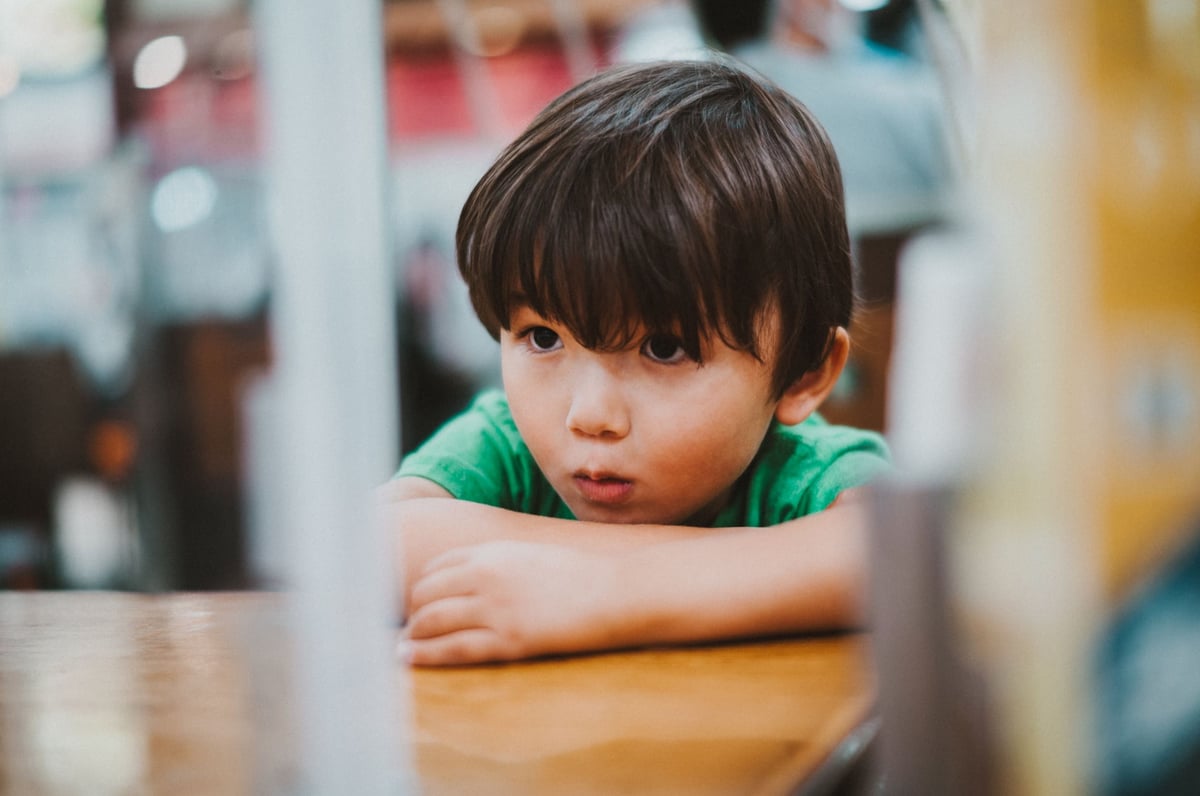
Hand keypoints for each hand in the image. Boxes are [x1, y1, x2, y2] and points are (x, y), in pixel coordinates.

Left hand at [401, 541, 624, 665]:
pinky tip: (410, 660)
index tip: (415, 602)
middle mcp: (486, 575)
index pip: (437, 567)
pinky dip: (425, 655)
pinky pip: (453, 649)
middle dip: (411, 611)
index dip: (421, 586)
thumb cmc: (580, 576)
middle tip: (406, 629)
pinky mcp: (508, 639)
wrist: (615, 592)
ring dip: (412, 636)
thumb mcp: (533, 556)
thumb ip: (501, 564)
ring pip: (432, 621)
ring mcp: (495, 608)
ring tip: (403, 649)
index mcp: (492, 552)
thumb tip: (478, 579)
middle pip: (427, 593)